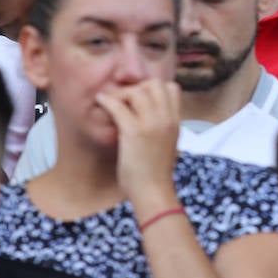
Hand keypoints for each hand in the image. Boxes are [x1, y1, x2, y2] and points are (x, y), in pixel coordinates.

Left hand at [97, 79, 181, 206]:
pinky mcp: (134, 133)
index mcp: (176, 122)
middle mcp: (166, 119)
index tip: (141, 99)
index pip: (172, 88)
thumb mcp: (168, 143)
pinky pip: (118, 106)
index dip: (154, 89)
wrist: (153, 192)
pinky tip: (100, 102)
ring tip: (113, 105)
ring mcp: (152, 125)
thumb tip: (149, 113)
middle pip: (154, 84)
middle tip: (125, 102)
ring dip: (122, 95)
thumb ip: (162, 126)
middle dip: (138, 88)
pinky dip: (106, 101)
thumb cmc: (156, 173)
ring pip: (137, 91)